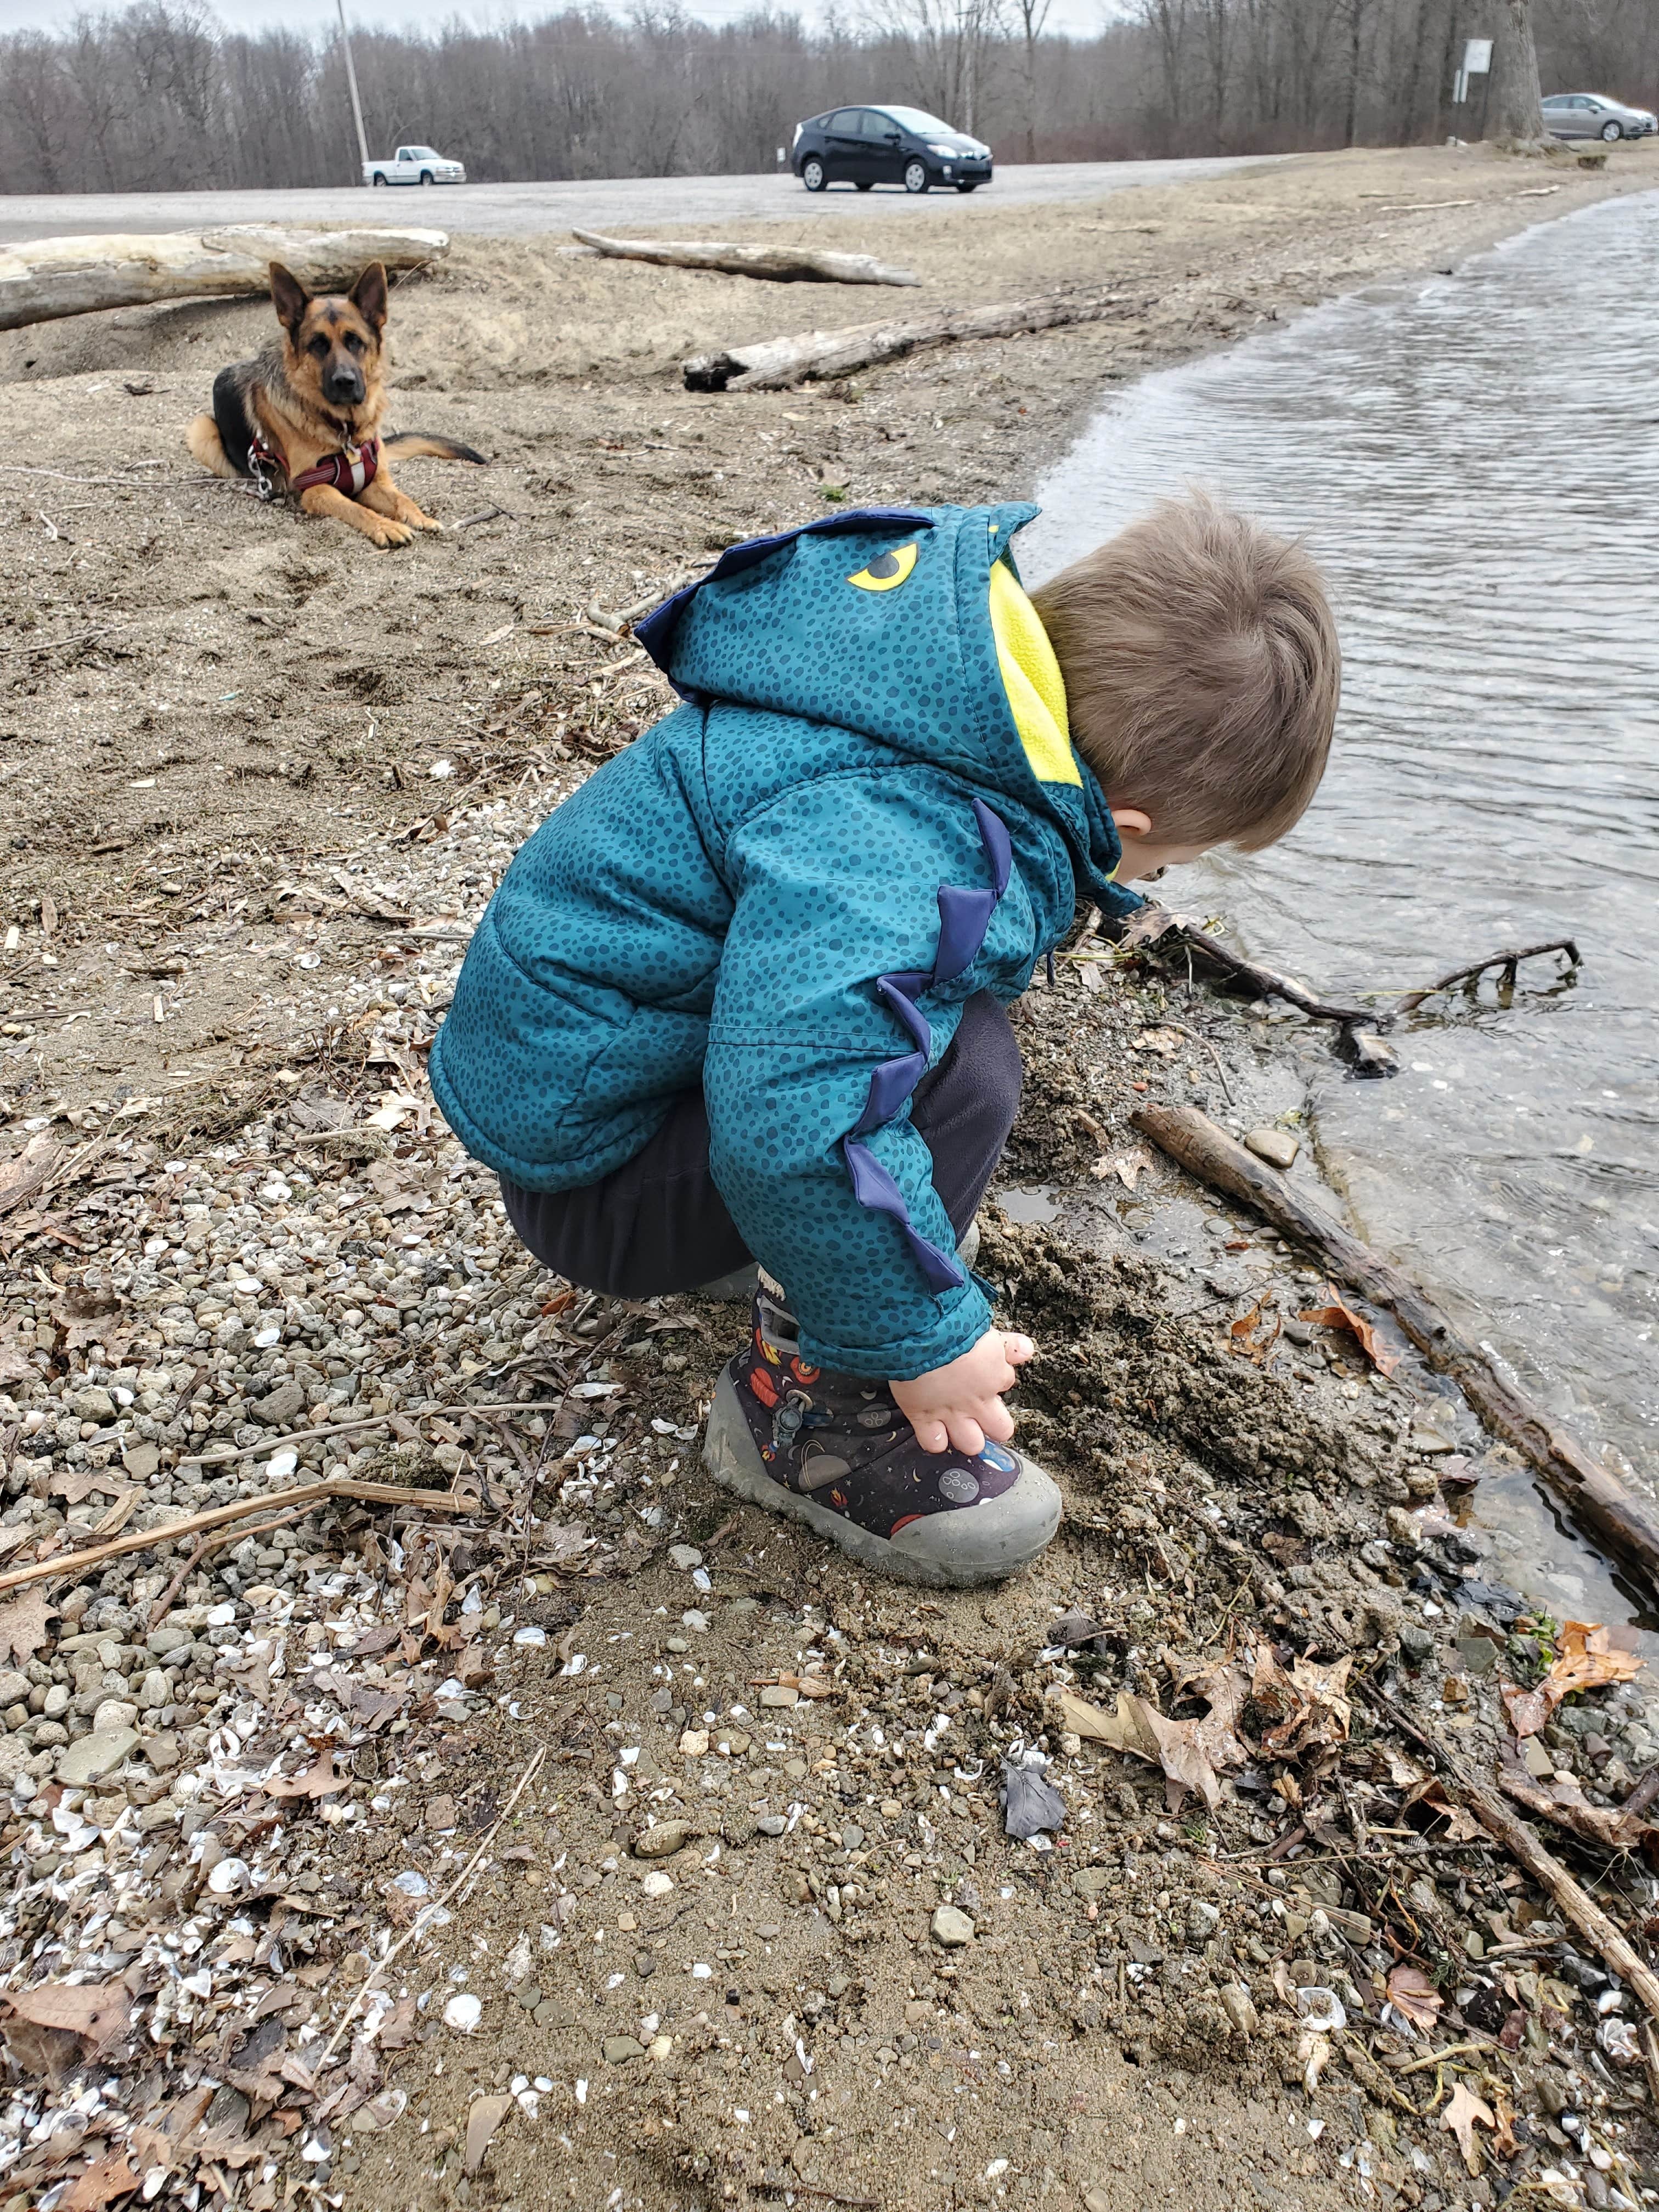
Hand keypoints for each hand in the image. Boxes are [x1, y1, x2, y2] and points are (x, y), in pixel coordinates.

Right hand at [890, 1330, 1034, 1457]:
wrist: (920, 1336)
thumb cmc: (951, 1328)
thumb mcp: (987, 1332)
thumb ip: (1008, 1345)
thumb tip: (1027, 1350)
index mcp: (994, 1375)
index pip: (1007, 1382)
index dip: (998, 1378)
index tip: (986, 1372)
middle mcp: (977, 1401)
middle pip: (1001, 1430)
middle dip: (994, 1425)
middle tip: (983, 1416)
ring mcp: (951, 1413)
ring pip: (971, 1444)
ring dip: (967, 1437)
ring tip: (959, 1427)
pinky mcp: (923, 1417)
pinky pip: (933, 1443)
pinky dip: (934, 1439)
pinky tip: (932, 1429)